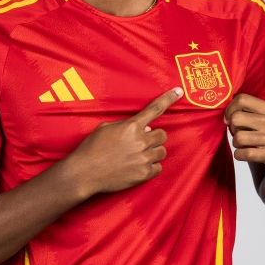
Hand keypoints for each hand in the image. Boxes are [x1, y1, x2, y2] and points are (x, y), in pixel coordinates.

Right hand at [68, 87, 182, 197]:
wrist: (85, 172)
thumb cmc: (92, 149)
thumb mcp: (106, 128)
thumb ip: (127, 126)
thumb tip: (146, 129)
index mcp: (131, 126)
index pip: (155, 109)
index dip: (169, 98)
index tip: (179, 91)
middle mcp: (140, 141)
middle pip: (163, 135)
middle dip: (155, 138)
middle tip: (143, 143)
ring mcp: (144, 158)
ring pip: (162, 152)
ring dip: (153, 152)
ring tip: (138, 156)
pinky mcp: (144, 173)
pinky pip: (158, 168)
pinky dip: (151, 167)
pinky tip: (138, 167)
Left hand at [224, 93, 264, 171]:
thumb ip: (254, 110)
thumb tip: (228, 110)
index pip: (242, 99)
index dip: (230, 109)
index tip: (229, 118)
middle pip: (236, 118)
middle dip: (232, 127)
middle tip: (237, 132)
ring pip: (238, 138)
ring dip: (236, 143)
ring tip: (243, 144)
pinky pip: (245, 154)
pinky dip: (239, 155)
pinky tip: (244, 154)